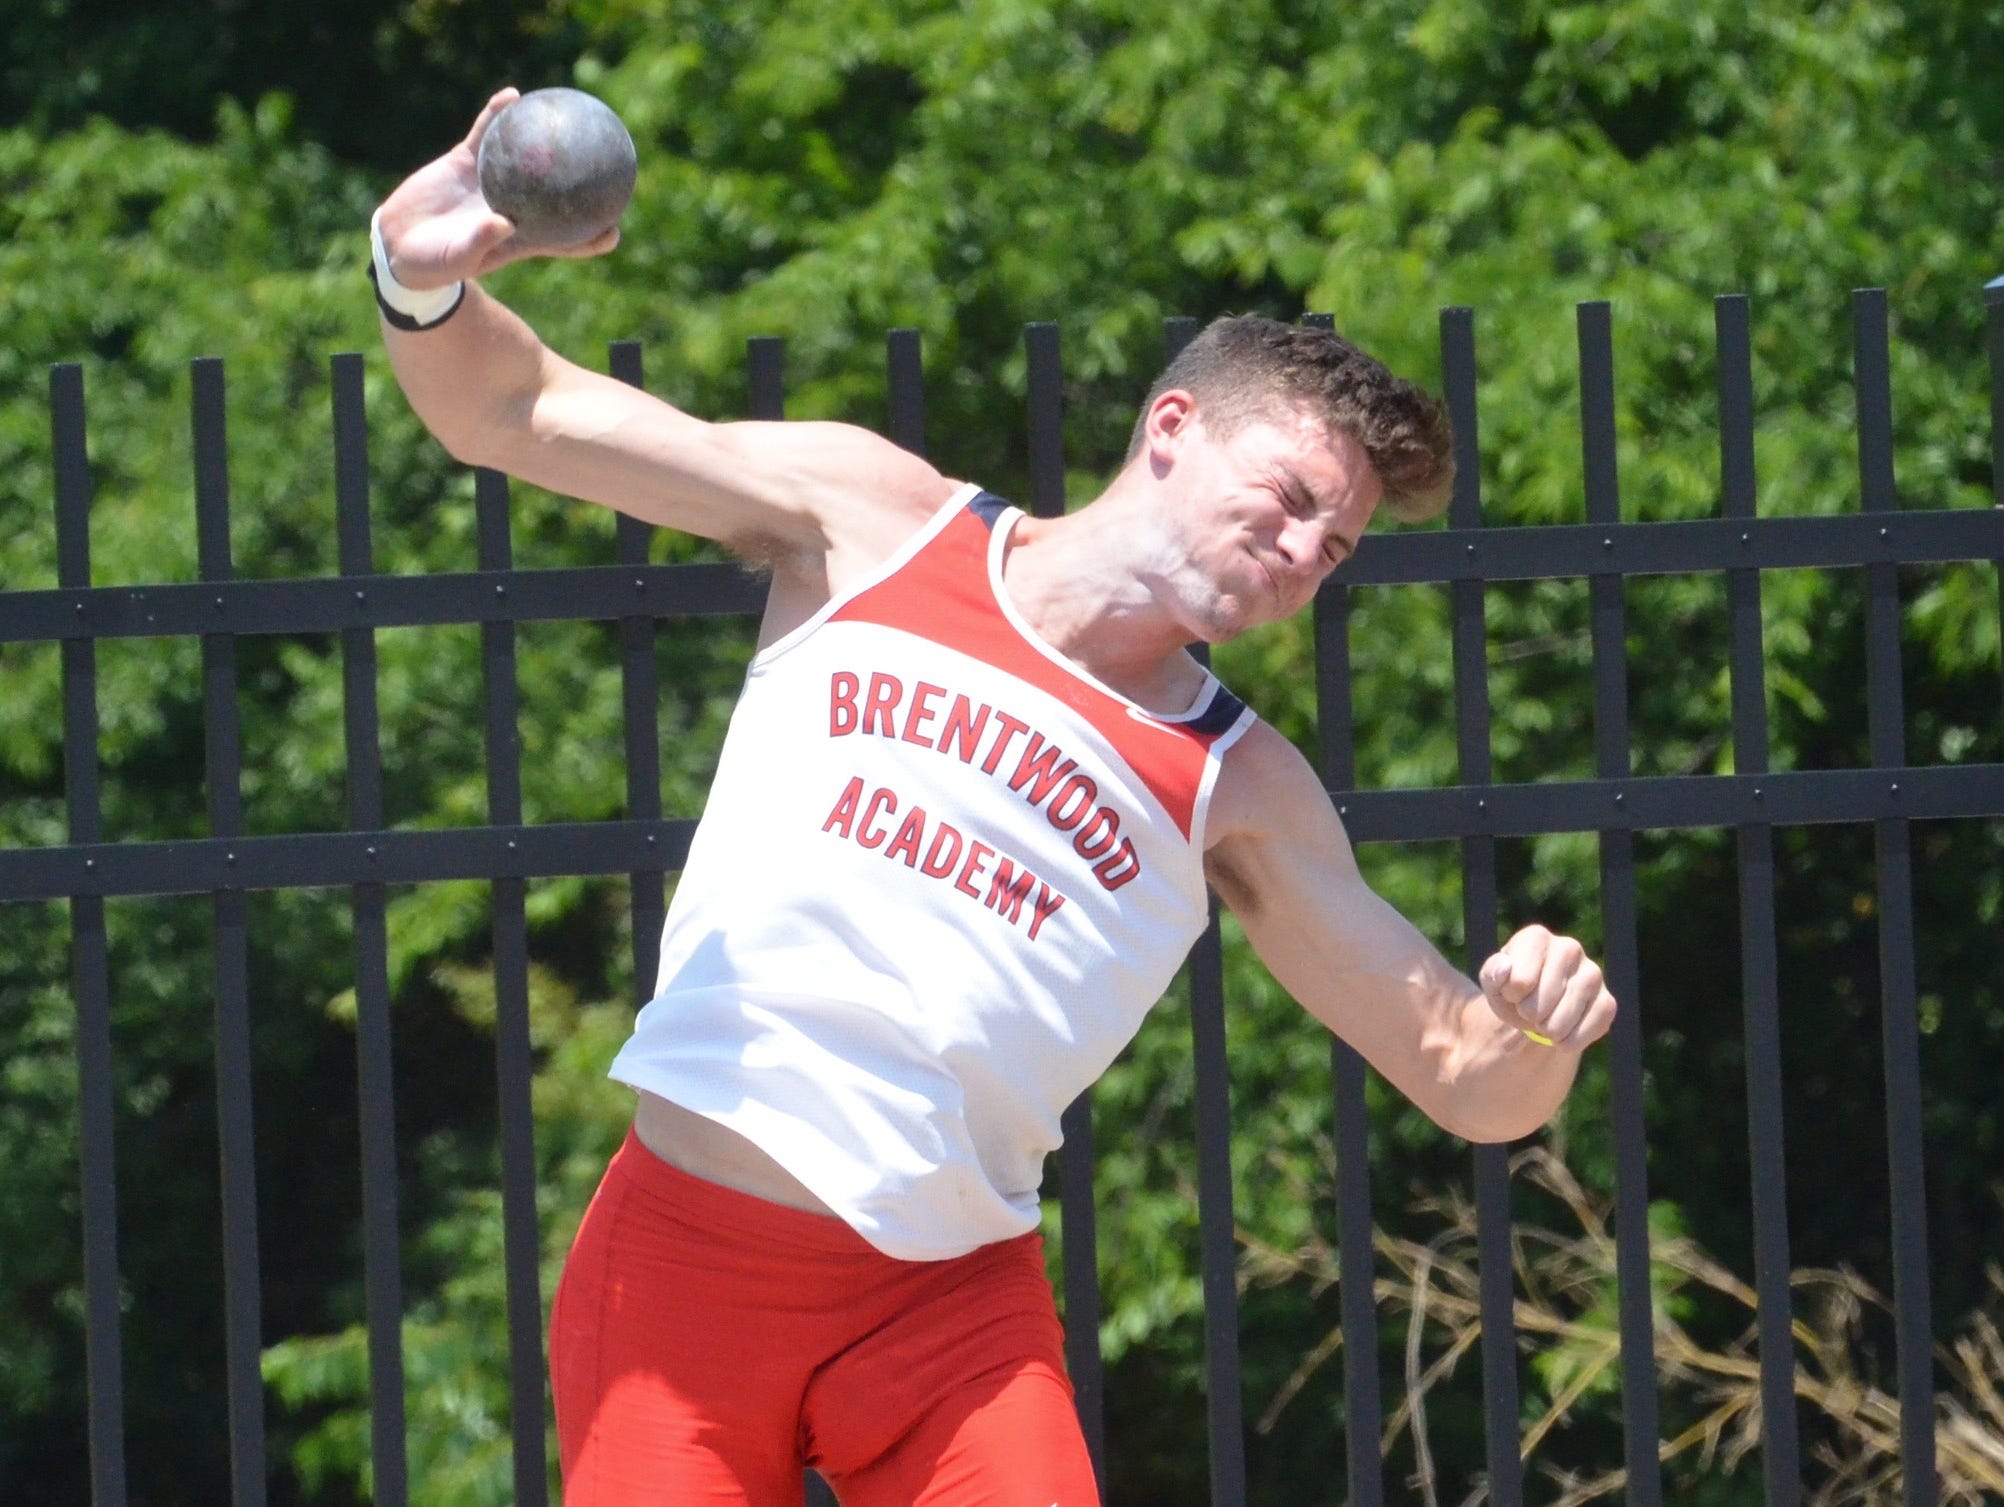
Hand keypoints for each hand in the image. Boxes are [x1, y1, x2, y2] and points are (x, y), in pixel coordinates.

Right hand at [374, 88, 619, 289]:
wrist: (398, 245)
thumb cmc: (434, 264)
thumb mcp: (458, 258)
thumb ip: (481, 241)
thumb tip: (505, 222)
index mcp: (520, 238)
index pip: (564, 241)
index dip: (590, 237)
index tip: (614, 231)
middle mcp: (512, 207)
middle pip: (556, 194)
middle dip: (581, 182)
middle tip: (609, 162)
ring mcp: (490, 183)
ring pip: (524, 157)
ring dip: (542, 137)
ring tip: (563, 112)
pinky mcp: (464, 163)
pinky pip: (485, 135)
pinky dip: (496, 116)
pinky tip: (510, 96)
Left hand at [1478, 924, 1615, 1050]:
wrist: (1537, 1008)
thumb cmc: (1512, 990)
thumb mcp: (1494, 983)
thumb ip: (1493, 973)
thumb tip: (1505, 969)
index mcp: (1536, 937)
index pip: (1519, 981)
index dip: (1510, 996)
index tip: (1513, 992)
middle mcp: (1569, 948)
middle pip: (1540, 1003)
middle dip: (1529, 1015)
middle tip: (1529, 1010)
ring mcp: (1593, 973)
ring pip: (1564, 1019)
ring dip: (1548, 1030)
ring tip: (1544, 1021)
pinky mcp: (1608, 1000)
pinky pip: (1589, 1029)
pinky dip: (1570, 1041)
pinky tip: (1562, 1036)